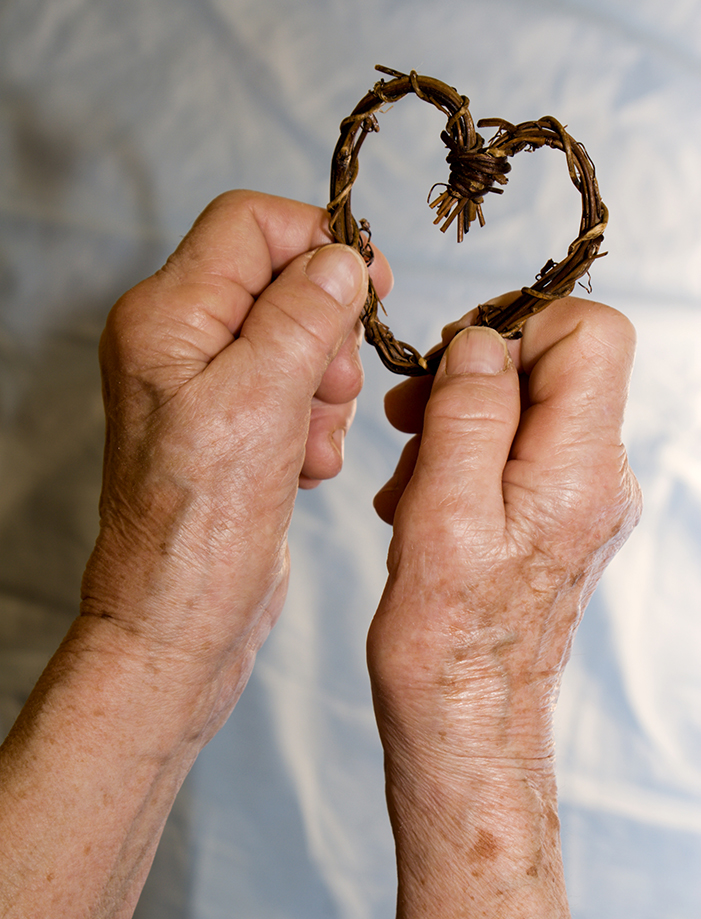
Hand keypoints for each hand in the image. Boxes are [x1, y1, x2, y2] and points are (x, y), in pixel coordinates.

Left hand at [0, 191, 393, 918]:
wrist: (183, 620)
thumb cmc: (203, 525)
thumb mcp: (260, 402)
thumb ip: (303, 315)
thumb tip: (343, 257)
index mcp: (166, 317)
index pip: (249, 223)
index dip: (318, 241)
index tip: (373, 284)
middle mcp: (179, 342)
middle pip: (281, 281)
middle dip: (325, 332)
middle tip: (331, 390)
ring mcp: (206, 386)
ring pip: (297, 340)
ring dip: (325, 387)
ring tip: (310, 444)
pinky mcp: (233, 427)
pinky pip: (295, 392)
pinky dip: (315, 423)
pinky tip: (304, 468)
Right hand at [367, 297, 640, 916]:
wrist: (466, 723)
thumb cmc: (446, 639)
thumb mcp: (443, 512)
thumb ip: (468, 415)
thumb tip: (483, 343)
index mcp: (578, 469)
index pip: (592, 334)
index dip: (519, 329)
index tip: (454, 369)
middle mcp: (598, 478)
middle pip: (556, 367)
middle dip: (474, 379)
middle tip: (409, 420)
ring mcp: (581, 500)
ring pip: (528, 409)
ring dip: (459, 425)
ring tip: (409, 481)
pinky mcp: (556, 519)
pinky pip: (517, 454)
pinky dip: (465, 460)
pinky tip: (423, 503)